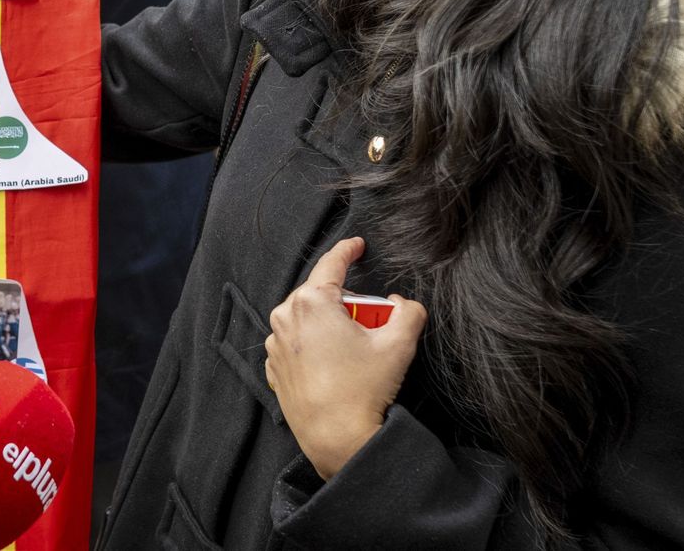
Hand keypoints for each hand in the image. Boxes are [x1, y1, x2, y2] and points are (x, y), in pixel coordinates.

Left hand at [264, 237, 425, 480]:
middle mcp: (285, 317)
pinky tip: (334, 365)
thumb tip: (403, 304)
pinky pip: (297, 343)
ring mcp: (275, 343)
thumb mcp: (398, 345)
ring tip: (354, 350)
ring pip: (307, 319)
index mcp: (312, 302)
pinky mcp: (274, 366)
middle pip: (321, 294)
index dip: (348, 250)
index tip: (357, 245)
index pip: (332, 264)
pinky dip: (315, 345)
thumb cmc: (363, 390)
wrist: (336, 438)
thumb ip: (409, 312)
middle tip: (371, 323)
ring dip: (329, 324)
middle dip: (347, 302)